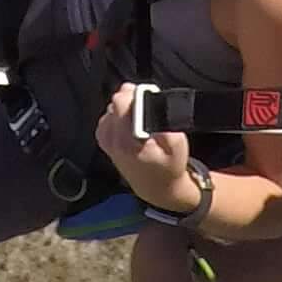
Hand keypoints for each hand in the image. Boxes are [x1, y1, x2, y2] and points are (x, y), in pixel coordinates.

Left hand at [95, 83, 197, 207]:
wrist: (157, 187)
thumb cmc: (169, 167)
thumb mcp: (178, 146)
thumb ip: (166, 123)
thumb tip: (154, 104)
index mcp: (127, 141)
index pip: (121, 102)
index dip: (138, 94)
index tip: (150, 97)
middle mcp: (111, 140)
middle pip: (116, 100)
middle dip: (133, 98)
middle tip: (148, 107)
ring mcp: (105, 139)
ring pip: (113, 105)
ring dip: (128, 107)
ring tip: (142, 118)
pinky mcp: (104, 139)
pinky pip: (109, 114)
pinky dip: (121, 114)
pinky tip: (133, 123)